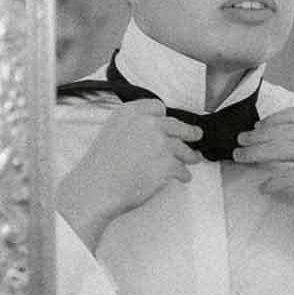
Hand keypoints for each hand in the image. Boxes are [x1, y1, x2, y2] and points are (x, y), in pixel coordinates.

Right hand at [56, 99, 202, 250]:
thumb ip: (134, 126)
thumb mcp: (112, 132)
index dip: (164, 117)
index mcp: (130, 112)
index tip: (168, 122)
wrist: (97, 188)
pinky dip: (183, 174)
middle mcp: (148, 123)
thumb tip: (155, 131)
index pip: (157, 106)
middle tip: (196, 135)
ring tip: (193, 159)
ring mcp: (160, 143)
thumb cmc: (100, 166)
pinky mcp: (168, 163)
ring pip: (184, 148)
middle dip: (189, 132)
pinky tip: (183, 177)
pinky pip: (182, 168)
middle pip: (177, 125)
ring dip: (190, 156)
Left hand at [234, 105, 293, 269]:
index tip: (258, 127)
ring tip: (241, 157)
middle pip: (279, 130)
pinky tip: (264, 186)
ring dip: (252, 154)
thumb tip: (277, 128)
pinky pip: (279, 178)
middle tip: (241, 141)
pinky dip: (269, 184)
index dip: (271, 120)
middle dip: (255, 136)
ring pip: (273, 149)